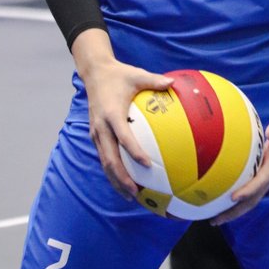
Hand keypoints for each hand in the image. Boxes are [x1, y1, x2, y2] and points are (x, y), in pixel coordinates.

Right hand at [72, 29, 173, 199]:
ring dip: (115, 180)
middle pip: (109, 158)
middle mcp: (101, 127)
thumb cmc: (119, 74)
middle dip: (121, 177)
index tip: (147, 164)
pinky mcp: (95, 135)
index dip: (134, 152)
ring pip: (104, 162)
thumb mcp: (136, 75)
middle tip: (136, 192)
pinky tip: (124, 181)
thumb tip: (174, 82)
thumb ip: (154, 80)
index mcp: (111, 113)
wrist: (94, 73)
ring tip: (130, 195)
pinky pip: (103, 156)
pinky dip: (112, 171)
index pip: (123, 137)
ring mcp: (96, 133)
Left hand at [210, 81, 268, 225]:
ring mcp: (266, 172)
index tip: (232, 198)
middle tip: (215, 220)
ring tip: (215, 216)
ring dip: (234, 208)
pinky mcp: (263, 168)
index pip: (260, 182)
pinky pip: (249, 185)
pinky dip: (237, 193)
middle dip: (235, 211)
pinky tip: (223, 194)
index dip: (247, 191)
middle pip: (253, 198)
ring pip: (250, 196)